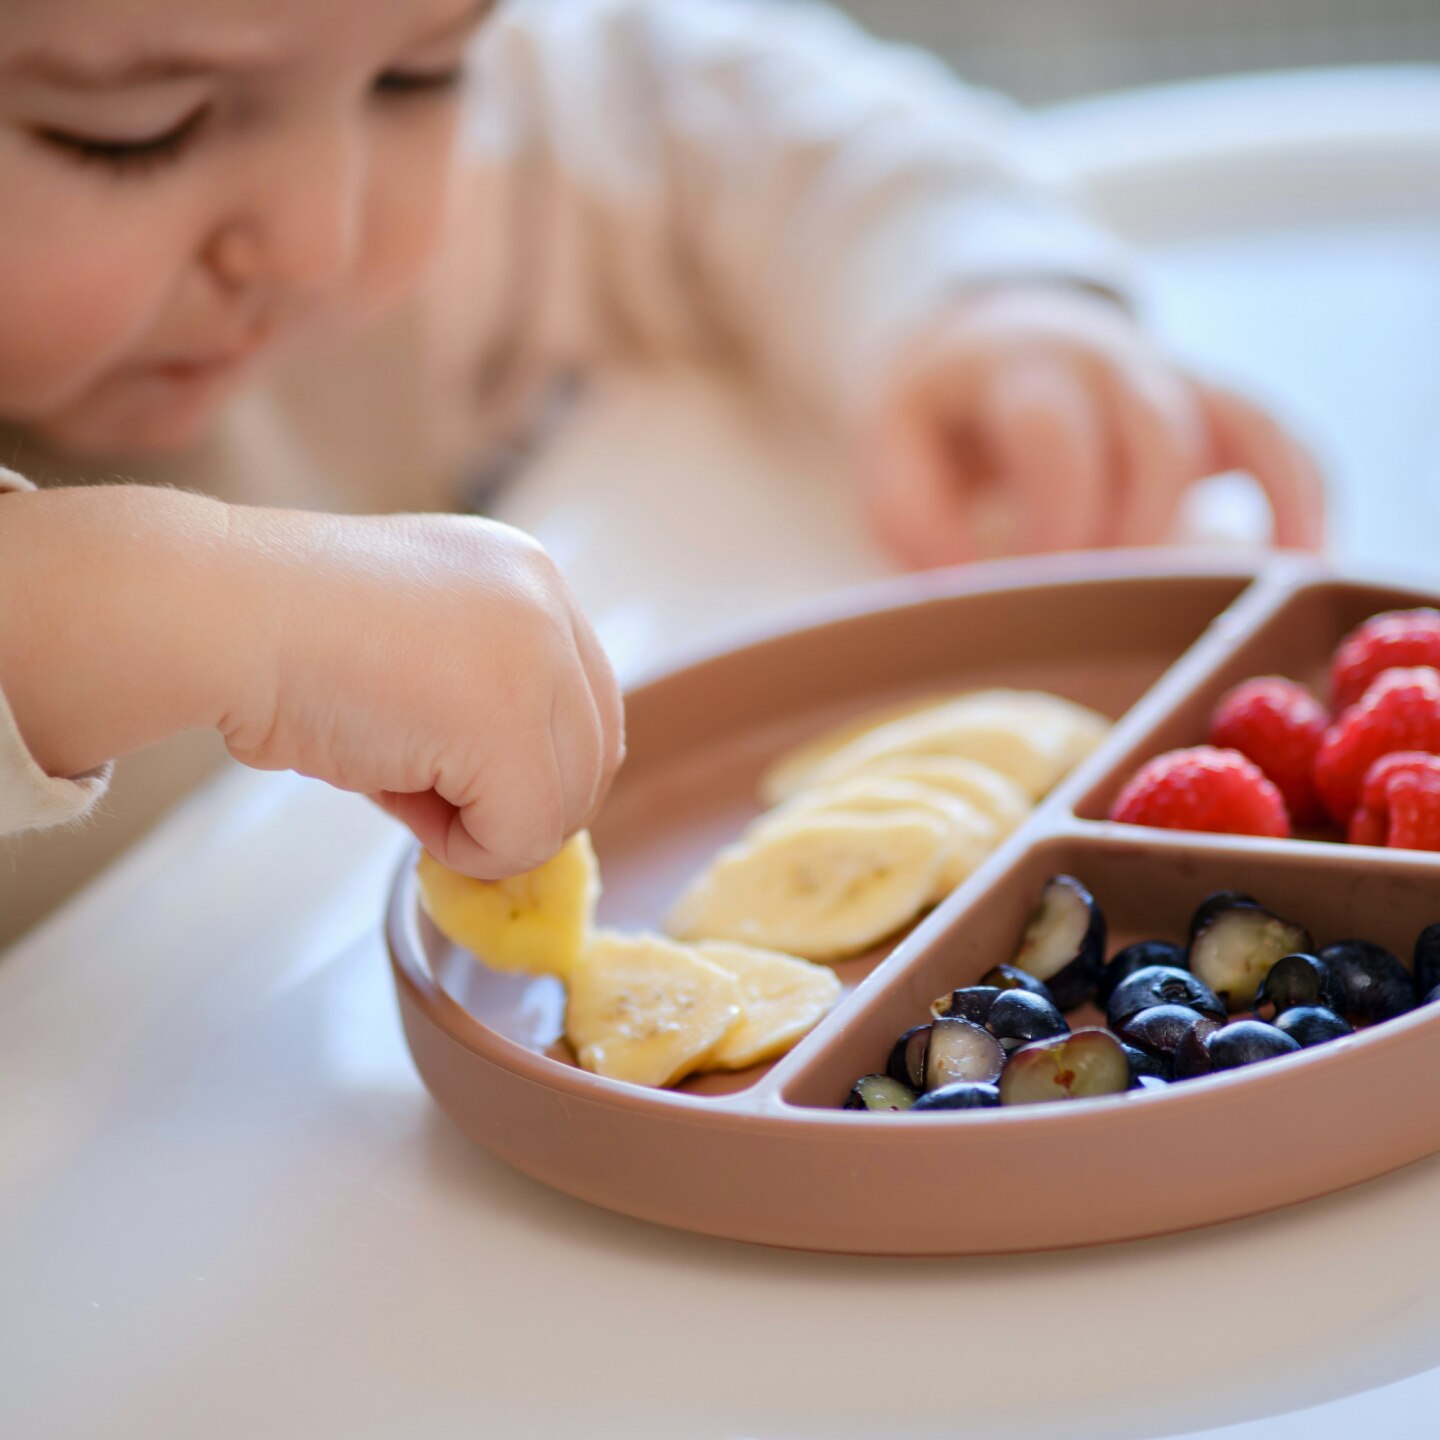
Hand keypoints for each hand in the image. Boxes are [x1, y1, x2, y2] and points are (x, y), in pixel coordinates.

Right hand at [220, 507, 624, 878]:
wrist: (216, 615)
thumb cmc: (289, 639)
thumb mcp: (418, 654)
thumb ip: (484, 703)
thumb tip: (520, 803)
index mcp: (527, 576)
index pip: (587, 705)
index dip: (535, 767)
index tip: (467, 786)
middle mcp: (547, 603)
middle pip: (592, 755)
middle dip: (521, 804)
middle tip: (439, 809)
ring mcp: (535, 656)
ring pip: (565, 802)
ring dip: (491, 829)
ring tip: (408, 795)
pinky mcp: (505, 719)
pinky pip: (524, 833)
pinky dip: (471, 851)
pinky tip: (405, 806)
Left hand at [860, 284, 1325, 567]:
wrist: (983, 327)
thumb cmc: (939, 413)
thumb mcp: (893, 448)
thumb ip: (915, 512)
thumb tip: (970, 586)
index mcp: (1020, 365)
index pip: (1057, 436)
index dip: (1056, 520)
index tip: (1038, 594)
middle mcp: (1109, 357)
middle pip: (1156, 438)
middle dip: (1139, 536)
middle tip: (1113, 614)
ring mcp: (1171, 374)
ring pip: (1236, 429)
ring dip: (1233, 522)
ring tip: (1239, 606)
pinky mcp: (1211, 403)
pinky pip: (1276, 436)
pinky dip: (1301, 496)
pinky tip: (1302, 567)